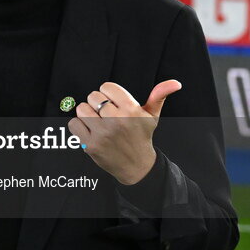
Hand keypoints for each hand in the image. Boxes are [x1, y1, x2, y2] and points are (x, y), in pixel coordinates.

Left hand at [67, 80, 182, 184]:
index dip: (108, 93)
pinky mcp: (90, 145)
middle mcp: (116, 121)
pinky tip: (91, 131)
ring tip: (98, 122)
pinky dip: (79, 126)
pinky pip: (74, 124)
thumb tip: (174, 83)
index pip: (107, 87)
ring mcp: (102, 134)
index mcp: (131, 110)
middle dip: (98, 103)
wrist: (136, 166)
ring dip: (87, 114)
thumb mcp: (152, 116)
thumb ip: (159, 96)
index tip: (112, 102)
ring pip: (81, 109)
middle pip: (93, 96)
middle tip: (106, 114)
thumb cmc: (142, 137)